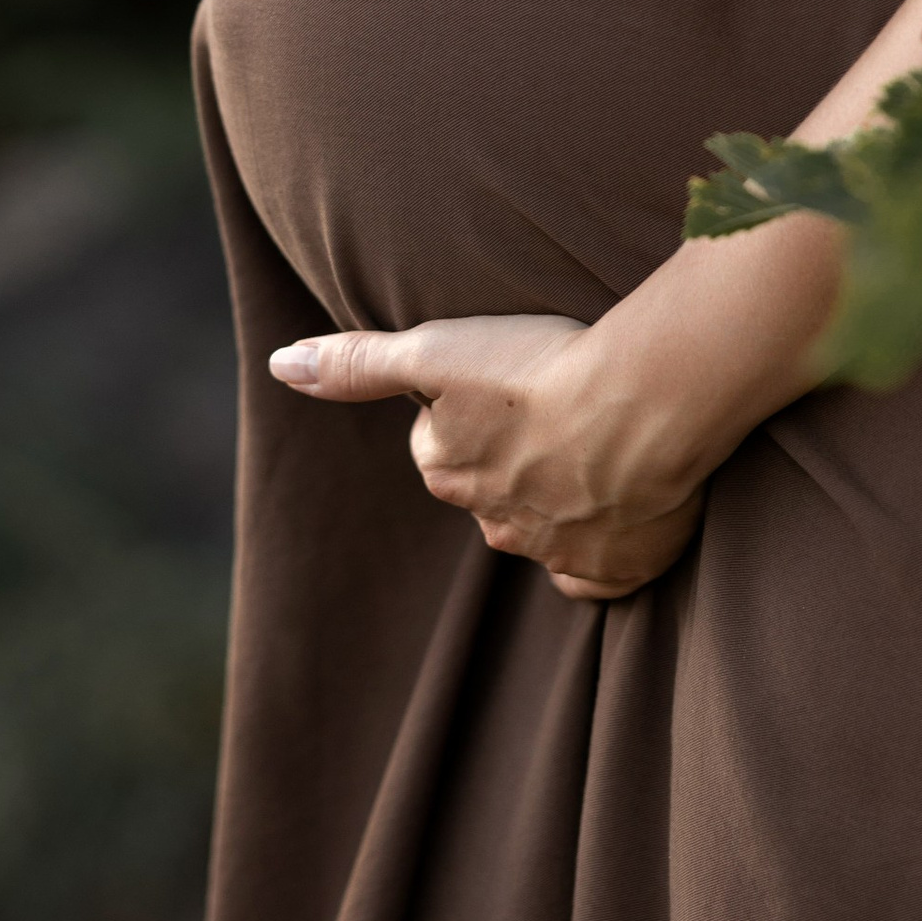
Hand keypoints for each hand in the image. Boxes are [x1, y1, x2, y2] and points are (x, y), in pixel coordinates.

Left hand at [268, 310, 707, 601]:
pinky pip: (596, 571)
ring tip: (597, 444)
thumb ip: (357, 362)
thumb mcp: (435, 349)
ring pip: (542, 528)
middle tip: (552, 410)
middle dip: (510, 457)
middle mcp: (493, 521)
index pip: (439, 444)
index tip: (504, 382)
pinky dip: (601, 548)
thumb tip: (279, 364)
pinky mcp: (616, 569)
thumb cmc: (538, 369)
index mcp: (448, 470)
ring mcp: (556, 551)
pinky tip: (619, 508)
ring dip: (559, 495)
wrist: (642, 407)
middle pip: (489, 489)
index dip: (470, 409)